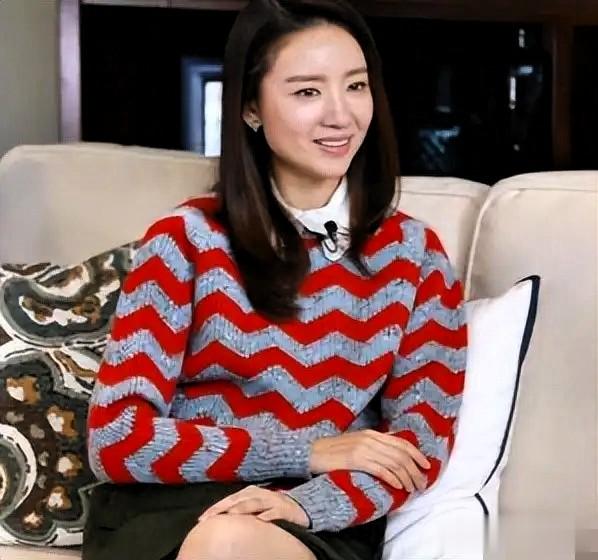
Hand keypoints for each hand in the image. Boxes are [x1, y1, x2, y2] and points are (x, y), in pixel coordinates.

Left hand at [196, 485, 309, 527]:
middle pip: (238, 500)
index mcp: (250, 493)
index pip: (229, 500)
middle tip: (210, 518)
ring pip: (255, 503)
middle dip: (223, 508)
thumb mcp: (254, 507)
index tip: (201, 519)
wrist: (302, 508)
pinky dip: (269, 515)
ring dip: (243, 508)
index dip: (215, 508)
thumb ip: (239, 510)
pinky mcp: (287, 510)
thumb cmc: (273, 510)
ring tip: (231, 516)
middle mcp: (260, 494)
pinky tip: (261, 521)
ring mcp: (273, 501)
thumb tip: (217, 520)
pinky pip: (277, 512)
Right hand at [309, 429, 430, 492]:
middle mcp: (370, 439)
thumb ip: (374, 446)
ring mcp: (363, 448)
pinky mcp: (355, 460)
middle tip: (421, 484)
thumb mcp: (357, 444)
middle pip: (401, 454)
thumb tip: (392, 456)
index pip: (401, 442)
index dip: (417, 454)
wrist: (311, 452)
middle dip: (415, 470)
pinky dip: (392, 478)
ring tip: (412, 489)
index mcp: (372, 433)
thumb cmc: (334, 451)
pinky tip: (398, 487)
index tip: (427, 466)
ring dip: (406, 477)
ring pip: (394, 463)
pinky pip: (380, 469)